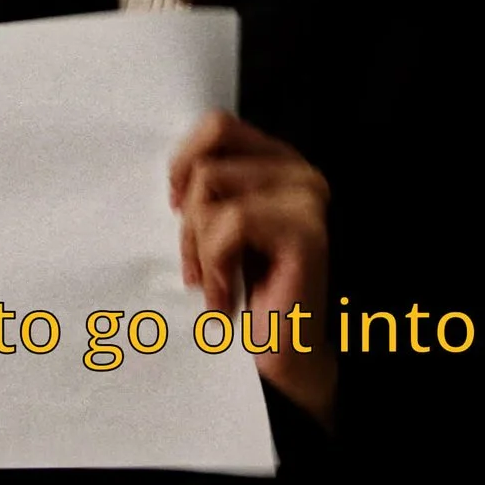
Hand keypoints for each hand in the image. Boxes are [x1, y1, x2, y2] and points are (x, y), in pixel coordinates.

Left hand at [169, 111, 334, 426]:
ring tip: (216, 284)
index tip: (176, 209)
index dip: (183, 162)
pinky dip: (215, 264)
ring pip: (212, 190)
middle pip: (207, 163)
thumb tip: (176, 174)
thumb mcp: (217, 229)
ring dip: (200, 248)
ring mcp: (308, 199)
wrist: (286, 360)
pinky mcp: (305, 231)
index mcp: (280, 163)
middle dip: (189, 220)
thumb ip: (207, 188)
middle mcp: (301, 172)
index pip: (216, 125)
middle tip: (199, 267)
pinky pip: (230, 223)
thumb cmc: (247, 294)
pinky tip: (228, 298)